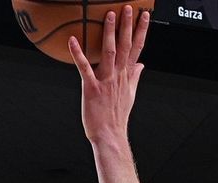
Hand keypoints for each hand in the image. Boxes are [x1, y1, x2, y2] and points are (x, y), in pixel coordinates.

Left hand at [68, 5, 149, 143]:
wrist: (109, 134)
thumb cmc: (116, 116)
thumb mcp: (130, 95)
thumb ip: (135, 77)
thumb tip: (141, 65)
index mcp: (126, 76)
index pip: (137, 49)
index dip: (141, 31)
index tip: (144, 15)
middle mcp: (118, 76)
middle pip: (126, 46)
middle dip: (127, 26)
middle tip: (127, 7)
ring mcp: (106, 81)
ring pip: (110, 52)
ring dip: (110, 33)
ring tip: (109, 15)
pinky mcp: (91, 88)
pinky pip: (84, 68)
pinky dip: (78, 54)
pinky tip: (73, 40)